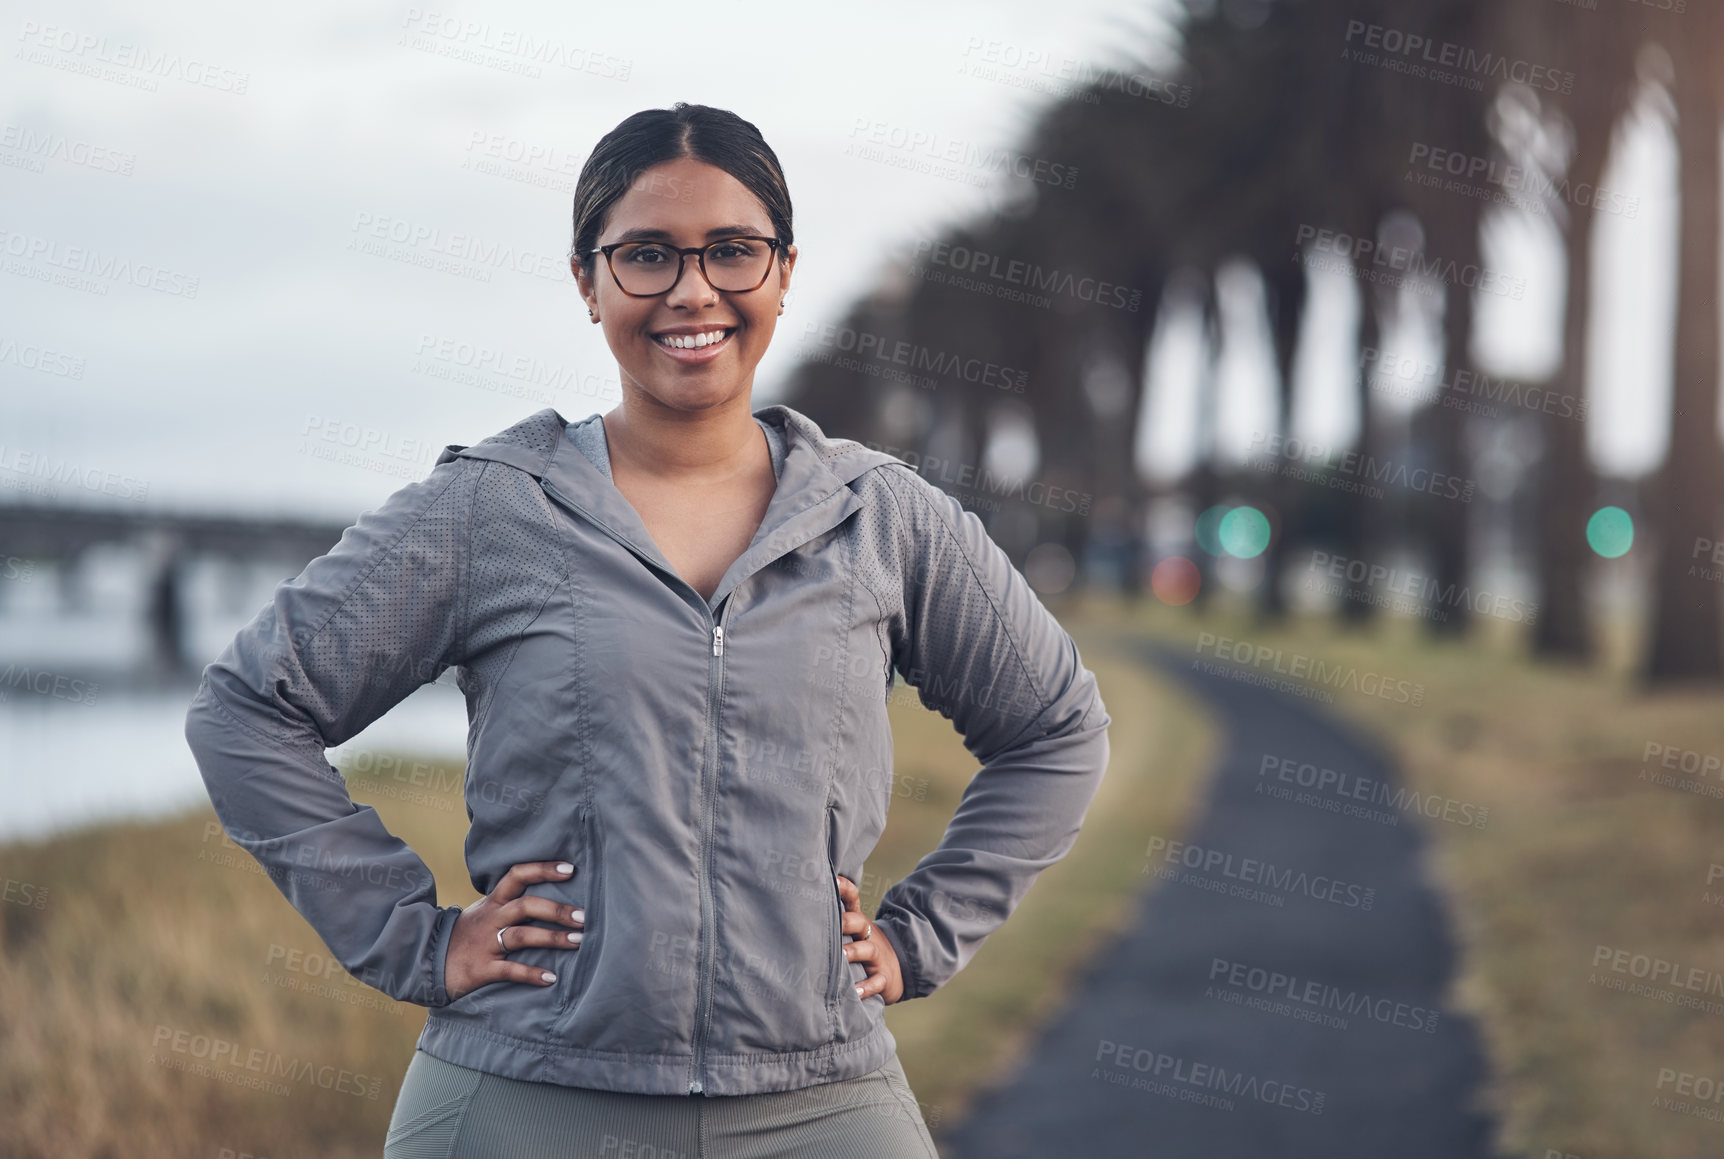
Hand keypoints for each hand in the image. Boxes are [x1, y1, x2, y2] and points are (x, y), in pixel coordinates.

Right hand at [444, 861, 585, 1001]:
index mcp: (493, 902)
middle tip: (583, 917)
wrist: (425, 962)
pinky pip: (509, 970)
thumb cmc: (465, 936)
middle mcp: (491, 919)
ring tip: (577, 942)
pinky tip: (551, 978)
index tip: (570, 869)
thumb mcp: (484, 913)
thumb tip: (550, 898)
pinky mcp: (481, 969)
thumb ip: (510, 904)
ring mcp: (485, 944)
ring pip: (521, 935)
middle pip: (525, 905)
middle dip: (556, 910)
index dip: (543, 869)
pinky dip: (531, 974)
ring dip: (551, 938)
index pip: (518, 875)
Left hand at [837, 874, 903, 1004]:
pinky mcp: (884, 977)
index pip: (853, 898)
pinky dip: (867, 987)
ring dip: (853, 952)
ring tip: (840, 956)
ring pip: (867, 950)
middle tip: (829, 925)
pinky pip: (877, 982)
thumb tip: (795, 906)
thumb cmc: (863, 947)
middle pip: (858, 922)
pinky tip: (855, 992)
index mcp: (859, 922)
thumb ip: (832, 920)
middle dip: (845, 921)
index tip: (831, 880)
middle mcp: (868, 935)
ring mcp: (877, 956)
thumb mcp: (853, 931)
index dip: (844, 888)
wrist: (901, 967)